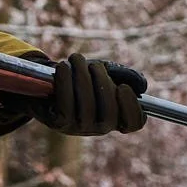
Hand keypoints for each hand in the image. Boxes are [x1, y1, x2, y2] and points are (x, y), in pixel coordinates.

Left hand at [9, 54, 146, 135]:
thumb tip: (142, 87)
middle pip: (110, 113)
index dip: (133, 108)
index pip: (133, 123)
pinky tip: (63, 67)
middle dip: (104, 84)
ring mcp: (79, 127)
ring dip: (82, 78)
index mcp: (114, 115)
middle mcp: (99, 126)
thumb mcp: (104, 72)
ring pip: (87, 107)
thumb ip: (124, 76)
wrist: (44, 82)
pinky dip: (65, 82)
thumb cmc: (79, 77)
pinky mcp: (59, 122)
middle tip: (94, 65)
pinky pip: (66, 105)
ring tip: (76, 59)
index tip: (124, 88)